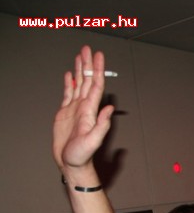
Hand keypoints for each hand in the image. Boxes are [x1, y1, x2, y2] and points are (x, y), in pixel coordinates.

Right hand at [53, 46, 113, 178]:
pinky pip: (68, 94)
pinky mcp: (65, 113)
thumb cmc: (82, 155)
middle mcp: (84, 107)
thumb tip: (110, 108)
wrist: (72, 163)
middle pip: (87, 80)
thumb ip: (102, 124)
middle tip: (88, 48)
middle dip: (88, 64)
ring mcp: (75, 109)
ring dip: (80, 70)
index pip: (95, 85)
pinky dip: (69, 83)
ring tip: (80, 56)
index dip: (97, 70)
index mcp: (90, 110)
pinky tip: (70, 75)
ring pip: (78, 84)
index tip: (98, 56)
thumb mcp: (93, 141)